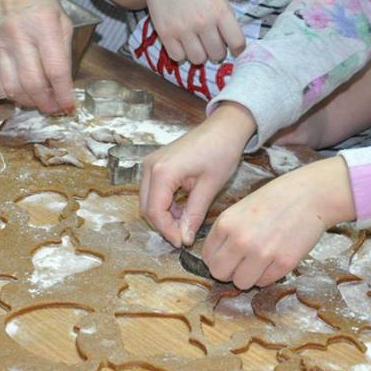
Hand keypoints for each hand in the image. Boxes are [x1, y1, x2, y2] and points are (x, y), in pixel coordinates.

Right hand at [0, 0, 74, 114]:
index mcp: (43, 26)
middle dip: (46, 104)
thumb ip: (63, 51)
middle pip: (33, 85)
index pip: (56, 70)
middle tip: (53, 109)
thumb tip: (65, 84)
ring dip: (27, 102)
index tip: (69, 107)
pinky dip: (8, 94)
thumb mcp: (59, 17)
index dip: (63, 95)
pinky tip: (18, 89)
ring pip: (12, 89)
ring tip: (37, 99)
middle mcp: (19, 36)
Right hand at [133, 0, 244, 64]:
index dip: (238, 49)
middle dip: (216, 50)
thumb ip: (224, 15)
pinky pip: (178, 57)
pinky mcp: (165, 34)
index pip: (237, 42)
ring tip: (195, 42)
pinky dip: (181, 53)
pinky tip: (181, 42)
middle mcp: (203, 21)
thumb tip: (230, 41)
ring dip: (199, 54)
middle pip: (217, 54)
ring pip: (198, 59)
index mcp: (220, 9)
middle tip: (211, 42)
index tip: (234, 48)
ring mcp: (183, 29)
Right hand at [140, 102, 255, 246]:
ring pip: (148, 200)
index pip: (155, 212)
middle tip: (183, 236)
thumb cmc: (221, 151)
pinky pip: (153, 191)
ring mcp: (151, 163)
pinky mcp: (156, 164)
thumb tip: (185, 239)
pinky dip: (164, 204)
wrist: (224, 128)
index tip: (182, 242)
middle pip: (146, 208)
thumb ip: (194, 214)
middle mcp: (150, 166)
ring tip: (185, 223)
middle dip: (163, 225)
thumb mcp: (210, 187)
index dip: (167, 231)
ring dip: (163, 215)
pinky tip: (182, 209)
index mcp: (163, 172)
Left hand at [202, 156, 355, 289]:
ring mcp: (262, 253)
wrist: (309, 195)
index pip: (207, 256)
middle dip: (228, 271)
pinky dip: (267, 274)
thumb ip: (226, 232)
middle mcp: (240, 240)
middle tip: (241, 262)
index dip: (217, 258)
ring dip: (248, 276)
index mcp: (226, 223)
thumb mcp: (240, 209)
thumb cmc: (274, 200)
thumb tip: (214, 258)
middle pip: (219, 274)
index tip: (227, 255)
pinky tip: (274, 258)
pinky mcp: (283, 263)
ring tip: (258, 260)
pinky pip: (264, 282)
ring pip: (241, 283)